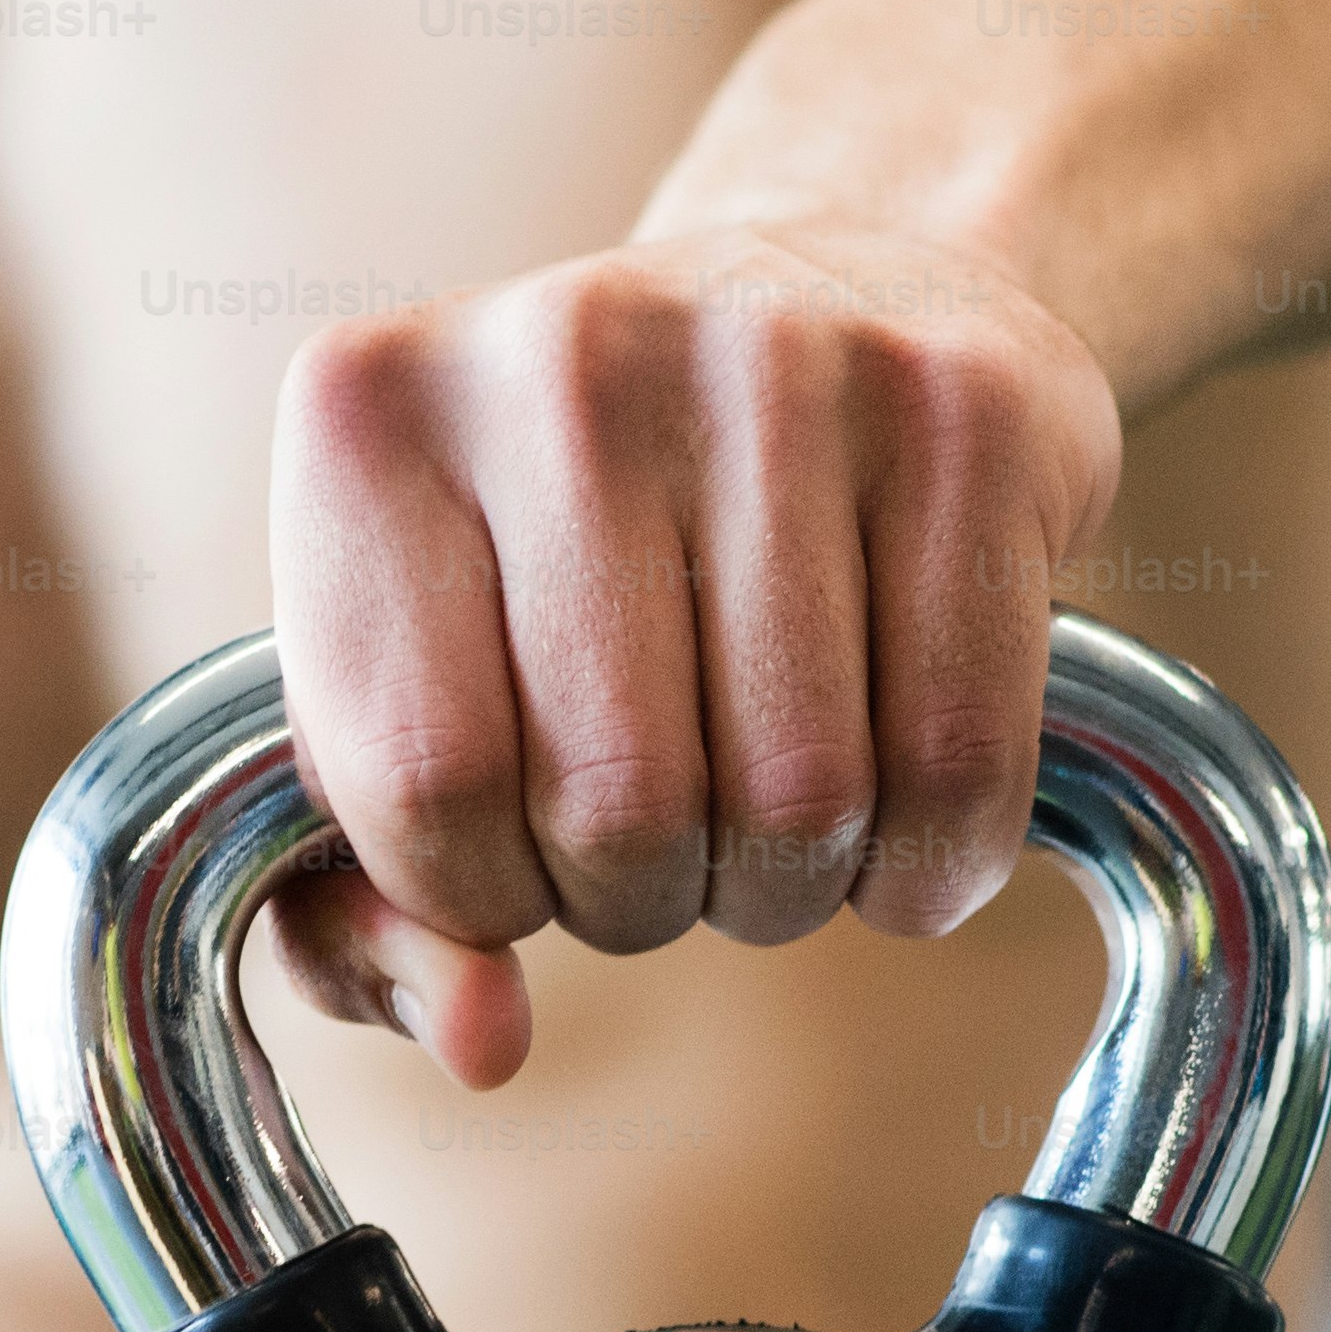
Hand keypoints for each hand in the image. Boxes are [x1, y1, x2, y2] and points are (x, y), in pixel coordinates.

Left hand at [261, 215, 1123, 1088]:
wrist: (832, 287)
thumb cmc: (573, 546)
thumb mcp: (412, 690)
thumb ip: (369, 906)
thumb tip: (483, 1044)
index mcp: (368, 416)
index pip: (424, 782)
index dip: (483, 892)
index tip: (516, 852)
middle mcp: (564, 354)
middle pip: (620, 806)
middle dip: (643, 900)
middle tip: (661, 839)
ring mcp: (779, 360)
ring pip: (798, 802)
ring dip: (787, 889)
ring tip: (766, 816)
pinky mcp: (962, 411)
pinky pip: (959, 763)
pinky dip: (930, 866)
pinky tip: (895, 823)